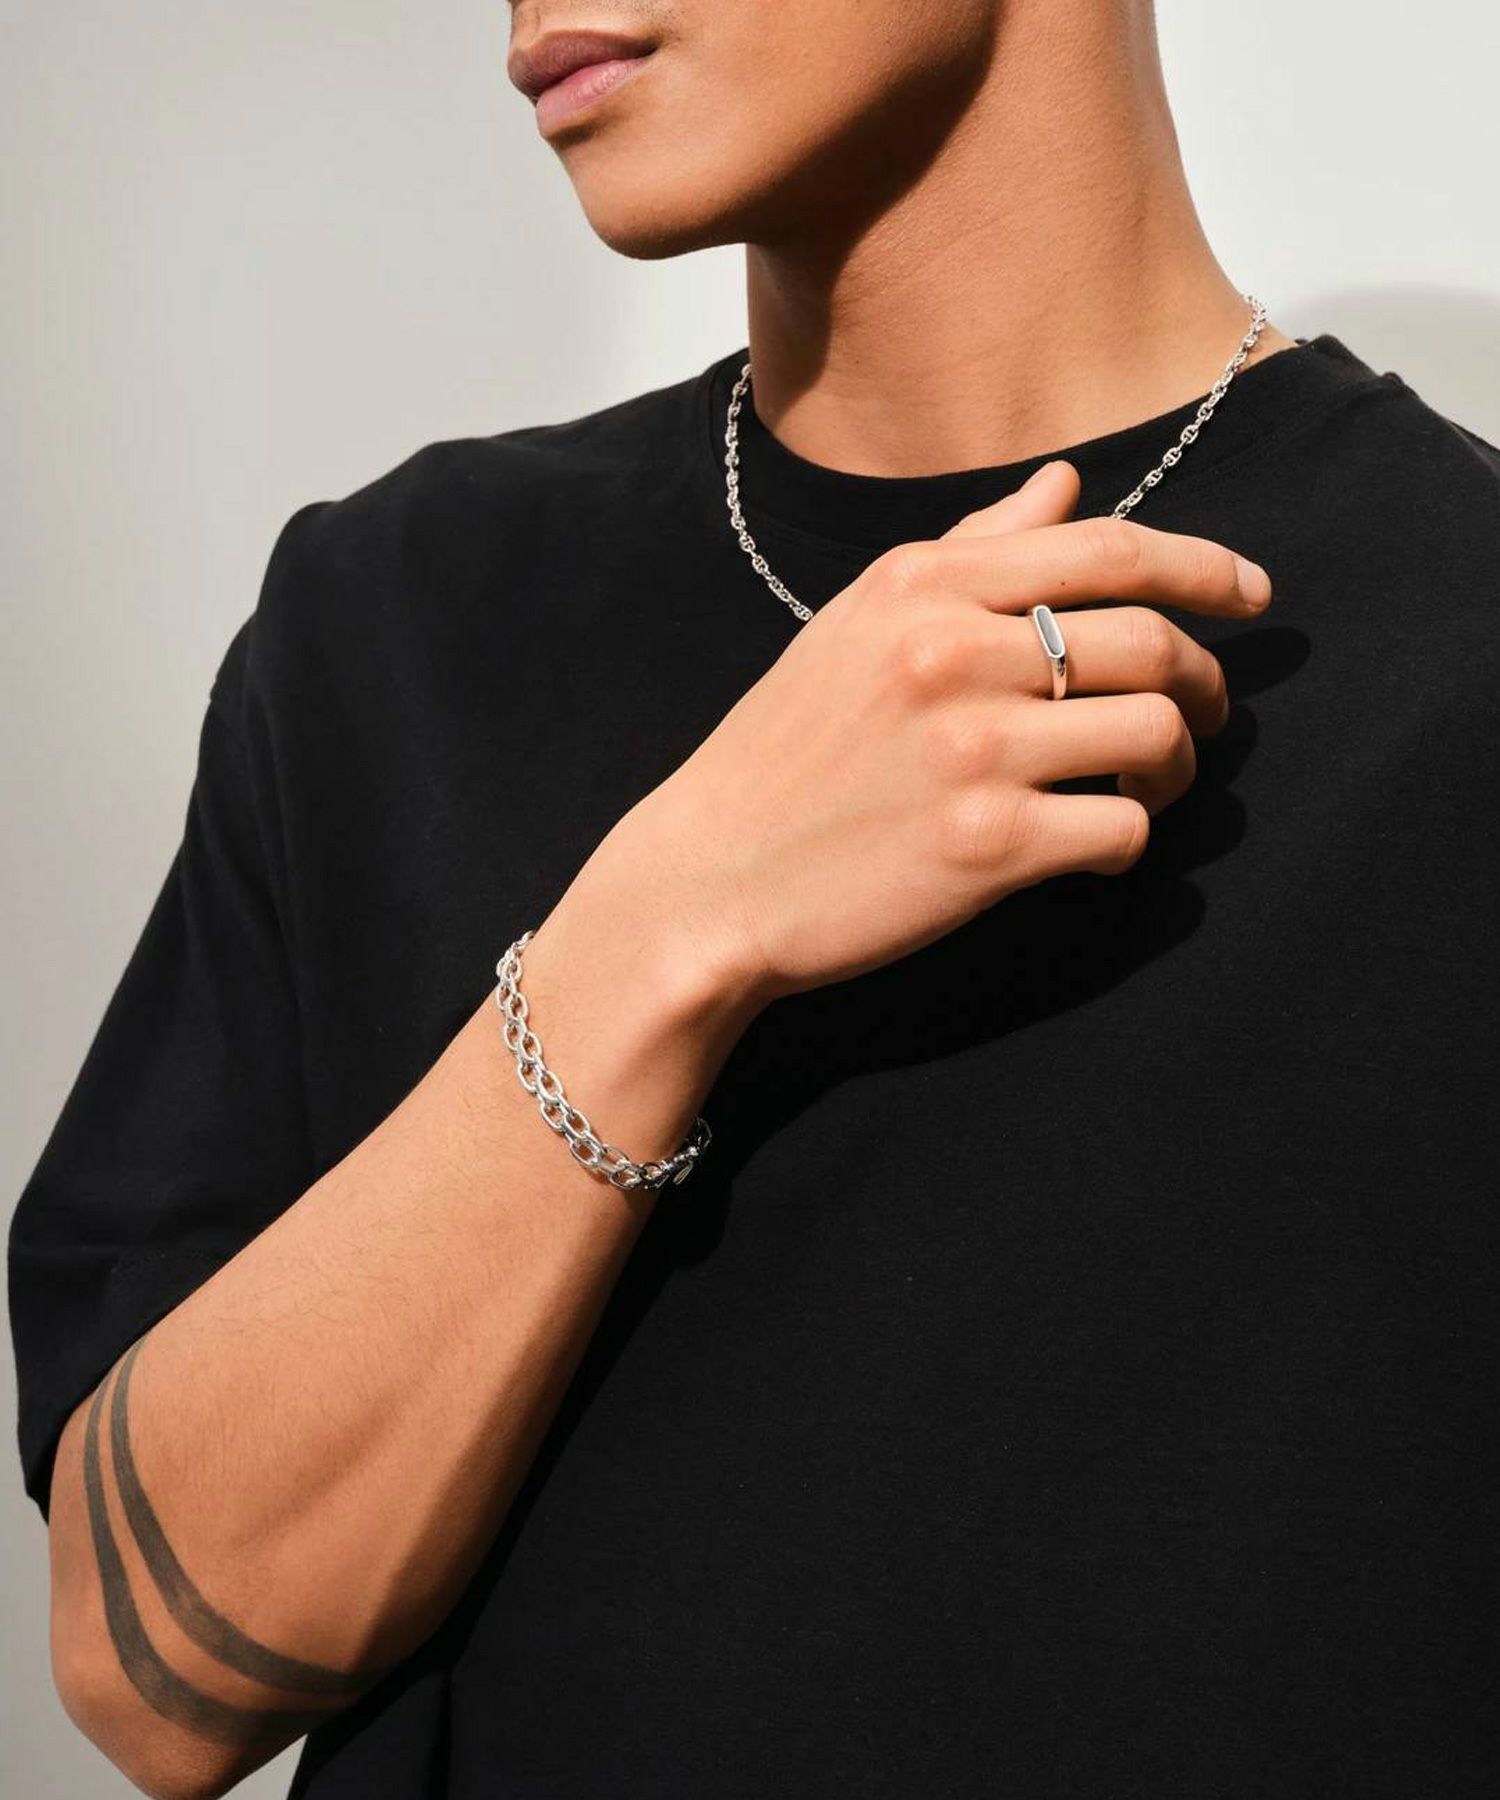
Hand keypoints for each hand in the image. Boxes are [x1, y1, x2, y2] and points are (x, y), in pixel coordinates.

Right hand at [600, 460, 1270, 1009]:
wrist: (711, 876)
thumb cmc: (784, 754)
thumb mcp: (857, 624)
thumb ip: (966, 549)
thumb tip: (1064, 484)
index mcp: (924, 589)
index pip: (1105, 549)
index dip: (1204, 566)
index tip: (1251, 594)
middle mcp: (954, 653)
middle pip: (1151, 641)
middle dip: (1205, 682)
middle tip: (1205, 716)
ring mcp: (975, 751)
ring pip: (1155, 733)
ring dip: (1176, 767)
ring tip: (1146, 787)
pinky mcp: (988, 846)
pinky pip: (1123, 828)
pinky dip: (1129, 838)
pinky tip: (1094, 845)